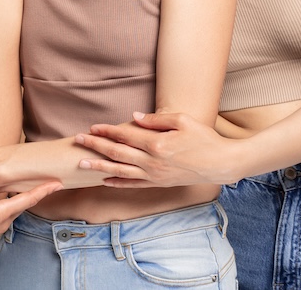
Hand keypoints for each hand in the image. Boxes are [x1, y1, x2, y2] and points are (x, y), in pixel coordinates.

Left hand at [75, 111, 234, 186]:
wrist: (222, 163)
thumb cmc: (204, 138)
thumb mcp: (183, 121)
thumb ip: (156, 119)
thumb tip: (134, 116)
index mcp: (157, 144)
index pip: (125, 136)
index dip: (107, 130)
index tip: (92, 126)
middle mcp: (153, 162)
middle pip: (117, 153)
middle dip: (95, 146)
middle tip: (78, 140)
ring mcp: (155, 175)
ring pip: (121, 171)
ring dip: (99, 167)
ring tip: (82, 164)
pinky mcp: (160, 183)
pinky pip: (134, 184)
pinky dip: (118, 182)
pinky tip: (104, 180)